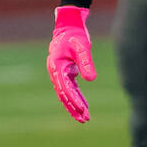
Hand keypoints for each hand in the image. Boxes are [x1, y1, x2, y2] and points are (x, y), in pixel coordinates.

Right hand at [47, 6, 95, 122]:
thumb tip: (91, 80)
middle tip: (84, 119)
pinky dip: (76, 97)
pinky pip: (70, 88)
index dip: (73, 100)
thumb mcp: (83, 47)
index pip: (65, 87)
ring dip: (75, 105)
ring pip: (66, 93)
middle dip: (74, 107)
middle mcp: (55, 72)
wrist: (68, 27)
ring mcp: (59, 73)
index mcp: (56, 66)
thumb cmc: (75, 35)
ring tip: (85, 117)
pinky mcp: (65, 72)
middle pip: (64, 94)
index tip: (82, 109)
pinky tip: (84, 105)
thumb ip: (86, 62)